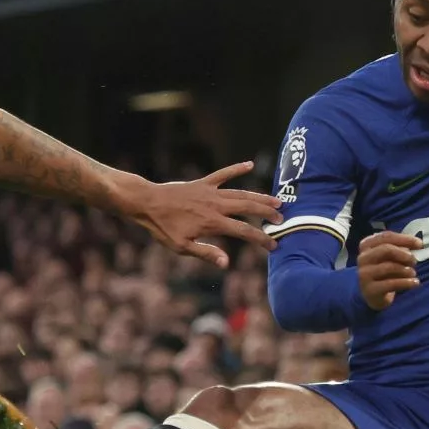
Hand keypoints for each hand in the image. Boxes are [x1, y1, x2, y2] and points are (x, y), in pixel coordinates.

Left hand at [120, 162, 280, 268]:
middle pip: (248, 208)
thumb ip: (206, 253)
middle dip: (267, 214)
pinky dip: (236, 169)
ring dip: (260, 196)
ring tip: (276, 200)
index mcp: (212, 223)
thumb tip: (227, 263)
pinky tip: (249, 164)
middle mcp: (215, 205)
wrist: (147, 203)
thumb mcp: (182, 246)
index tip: (273, 245)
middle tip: (281, 220)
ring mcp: (210, 192)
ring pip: (241, 192)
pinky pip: (223, 174)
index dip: (261, 238)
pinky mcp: (203, 183)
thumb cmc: (162, 227)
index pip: (244, 231)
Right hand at [354, 231, 423, 309]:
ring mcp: (364, 274)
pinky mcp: (370, 290)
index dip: (405, 239)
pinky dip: (406, 283)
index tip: (420, 244)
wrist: (372, 295)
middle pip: (386, 249)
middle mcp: (363, 258)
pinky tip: (415, 283)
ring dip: (406, 270)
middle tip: (414, 261)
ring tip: (413, 273)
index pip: (386, 236)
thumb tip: (417, 243)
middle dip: (404, 254)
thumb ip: (401, 247)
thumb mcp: (390, 257)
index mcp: (366, 245)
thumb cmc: (383, 271)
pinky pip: (391, 284)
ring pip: (389, 267)